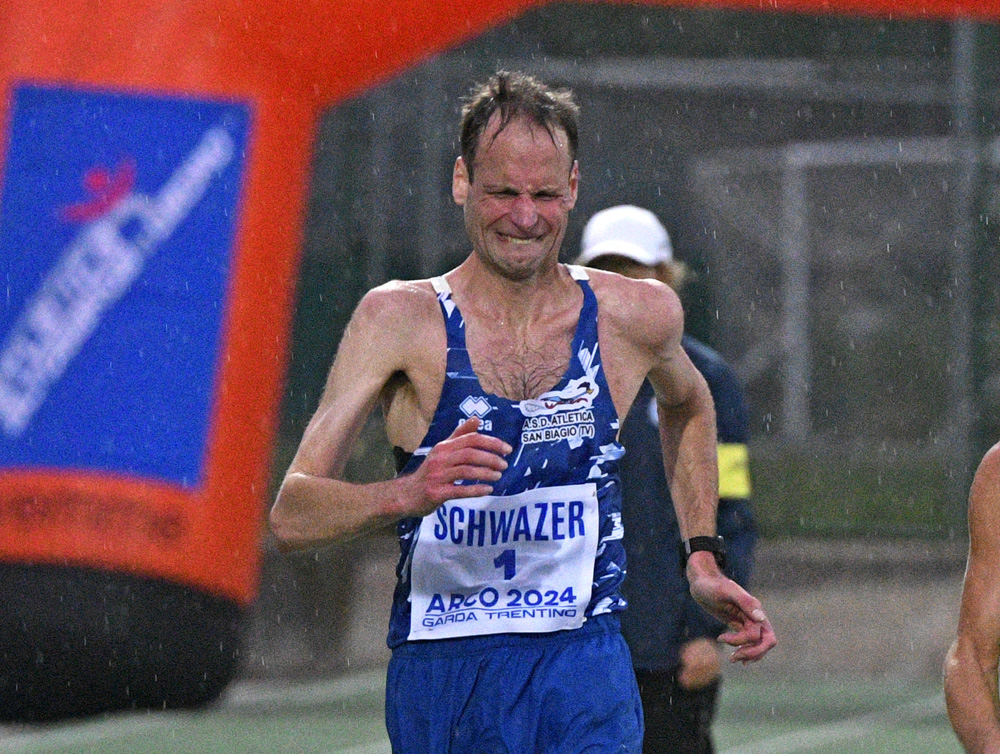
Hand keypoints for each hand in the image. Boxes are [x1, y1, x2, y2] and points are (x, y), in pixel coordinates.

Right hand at [394, 417, 510, 517]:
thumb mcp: (442, 451)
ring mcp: (437, 476)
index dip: (491, 442)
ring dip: (486, 473)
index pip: (471, 439)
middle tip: (505, 465)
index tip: (507, 449)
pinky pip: (460, 490)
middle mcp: (440, 458)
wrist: (407, 494)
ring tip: (499, 476)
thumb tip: (476, 419)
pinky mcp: (436, 492)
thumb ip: (460, 435)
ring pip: (466, 471)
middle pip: (470, 454)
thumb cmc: (430, 472)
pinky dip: (476, 489)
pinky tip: (488, 489)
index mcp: (444, 446)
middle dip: (491, 458)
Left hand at [686, 551, 776, 663]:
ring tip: (732, 659)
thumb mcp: (726, 591)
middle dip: (752, 653)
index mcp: (755, 609)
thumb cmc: (712, 586)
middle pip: (766, 642)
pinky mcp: (741, 624)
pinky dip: (747, 651)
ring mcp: (749, 620)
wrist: (702, 583)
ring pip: (760, 644)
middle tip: (732, 658)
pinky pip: (752, 642)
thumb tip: (761, 618)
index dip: (743, 641)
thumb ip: (745, 602)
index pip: (761, 636)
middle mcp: (755, 616)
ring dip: (749, 654)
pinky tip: (736, 655)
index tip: (721, 638)